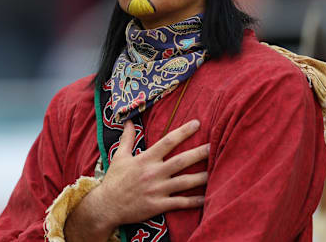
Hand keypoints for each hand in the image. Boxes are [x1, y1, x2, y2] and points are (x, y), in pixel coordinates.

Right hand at [64, 119, 207, 241]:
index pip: (167, 141)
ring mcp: (157, 190)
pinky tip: (207, 198)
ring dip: (202, 177)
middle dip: (199, 153)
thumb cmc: (114, 180)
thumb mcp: (119, 157)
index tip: (197, 123)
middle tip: (214, 146)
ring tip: (218, 171)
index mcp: (145, 159)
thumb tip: (128, 121)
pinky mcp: (158, 205)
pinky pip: (181, 203)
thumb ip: (127, 139)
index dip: (183, 132)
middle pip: (181, 161)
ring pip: (185, 182)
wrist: (107, 205)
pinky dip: (195, 201)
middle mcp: (153, 173)